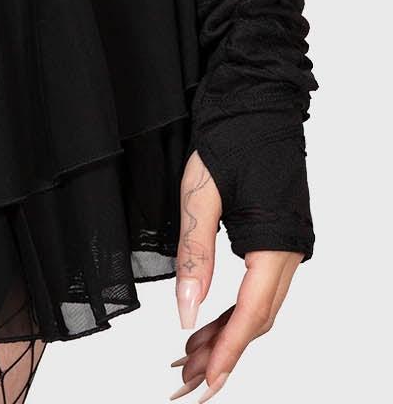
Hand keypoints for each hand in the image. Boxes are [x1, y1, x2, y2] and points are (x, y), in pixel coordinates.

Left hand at [168, 150, 303, 398]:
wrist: (257, 98)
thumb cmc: (231, 136)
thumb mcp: (200, 194)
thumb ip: (194, 253)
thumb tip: (186, 312)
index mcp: (274, 243)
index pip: (251, 314)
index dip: (228, 352)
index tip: (206, 382)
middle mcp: (288, 252)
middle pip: (257, 319)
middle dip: (223, 351)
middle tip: (186, 377)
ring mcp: (285, 246)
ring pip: (258, 307)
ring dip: (226, 334)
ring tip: (188, 357)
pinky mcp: (274, 238)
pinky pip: (257, 287)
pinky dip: (232, 309)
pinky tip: (207, 321)